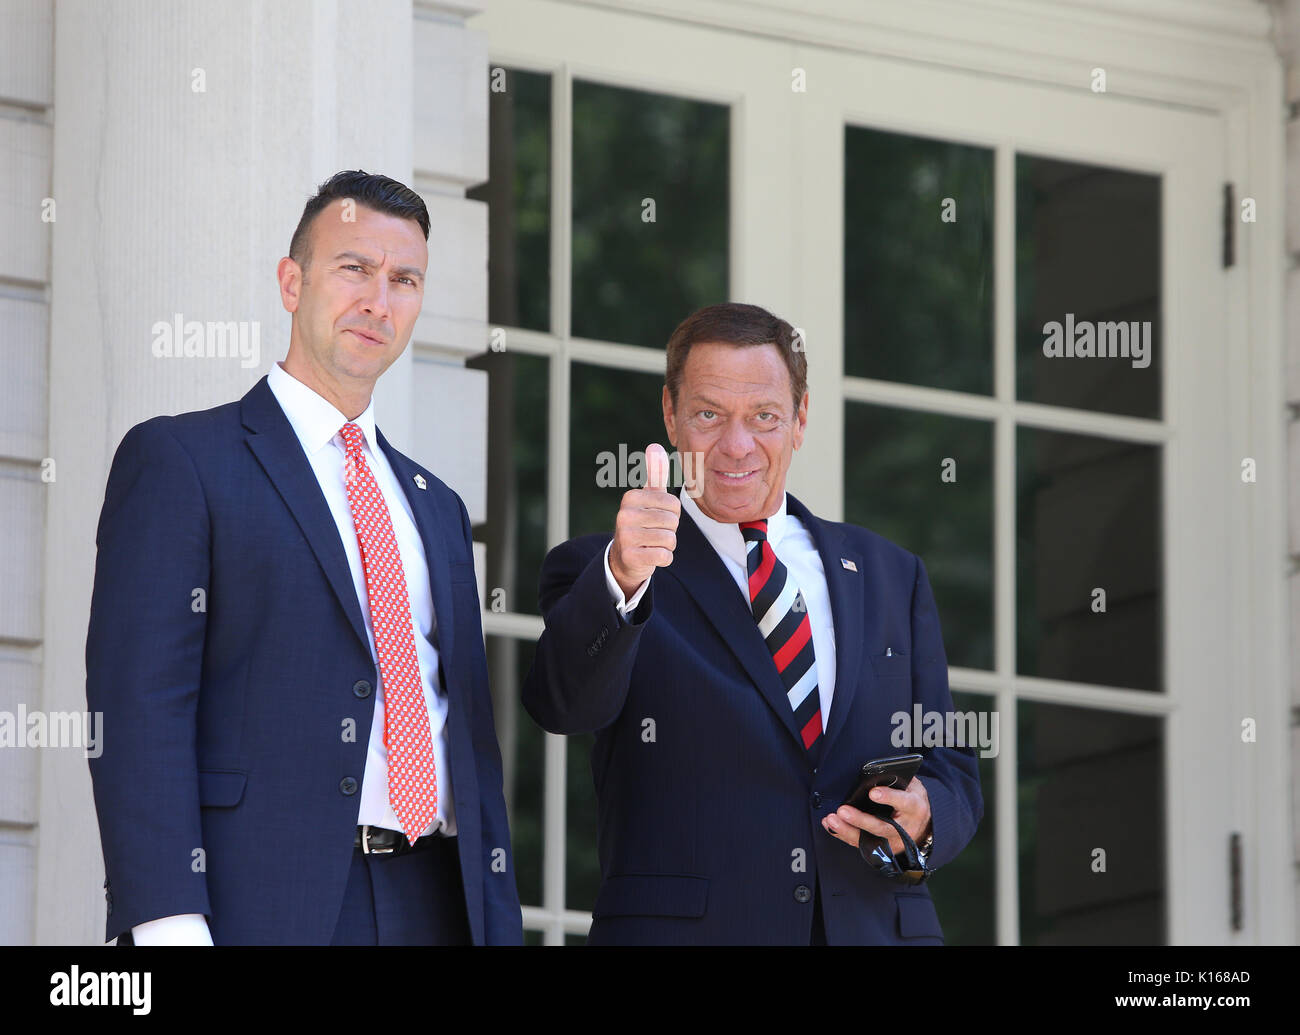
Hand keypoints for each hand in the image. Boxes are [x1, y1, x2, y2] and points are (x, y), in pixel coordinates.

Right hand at [608, 443, 679, 598]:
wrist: (624, 558)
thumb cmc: (642, 522)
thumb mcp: (649, 497)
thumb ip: (655, 474)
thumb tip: (655, 446)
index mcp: (631, 497)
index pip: (674, 504)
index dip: (673, 514)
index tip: (656, 518)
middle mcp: (624, 515)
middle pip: (672, 522)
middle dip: (670, 530)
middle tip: (654, 533)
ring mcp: (625, 537)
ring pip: (669, 539)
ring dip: (667, 545)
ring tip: (652, 544)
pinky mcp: (630, 558)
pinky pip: (664, 556)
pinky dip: (663, 559)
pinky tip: (650, 556)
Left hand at [822, 776, 931, 858]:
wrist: (924, 826)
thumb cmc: (912, 801)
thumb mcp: (912, 787)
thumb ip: (898, 780)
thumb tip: (876, 772)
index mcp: (914, 807)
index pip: (903, 802)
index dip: (888, 797)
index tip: (873, 793)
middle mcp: (905, 828)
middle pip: (881, 827)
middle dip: (860, 819)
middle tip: (843, 810)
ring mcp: (893, 841)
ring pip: (868, 840)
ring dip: (847, 830)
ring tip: (831, 820)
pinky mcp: (882, 849)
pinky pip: (861, 844)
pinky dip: (843, 835)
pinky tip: (830, 825)